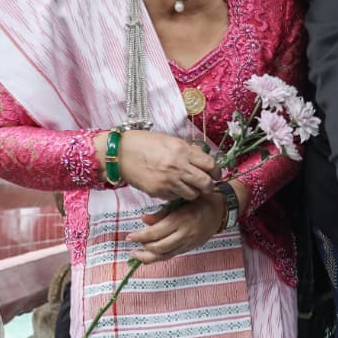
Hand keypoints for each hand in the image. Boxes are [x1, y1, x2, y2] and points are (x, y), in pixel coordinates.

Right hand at [97, 130, 217, 200]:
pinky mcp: (159, 192)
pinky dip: (177, 194)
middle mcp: (178, 166)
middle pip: (205, 183)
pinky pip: (176, 197)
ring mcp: (168, 181)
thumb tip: (203, 157)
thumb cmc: (144, 144)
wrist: (120, 154)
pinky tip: (172, 187)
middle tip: (207, 185)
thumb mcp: (169, 141)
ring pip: (192, 194)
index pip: (210, 164)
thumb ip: (187, 150)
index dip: (216, 171)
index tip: (216, 173)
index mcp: (182, 150)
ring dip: (194, 192)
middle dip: (209, 186)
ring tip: (188, 186)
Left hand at [127, 191, 224, 262]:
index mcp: (181, 219)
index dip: (140, 236)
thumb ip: (162, 212)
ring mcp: (188, 243)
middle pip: (158, 247)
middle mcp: (184, 234)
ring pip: (165, 255)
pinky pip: (172, 255)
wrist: (220, 211)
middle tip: (132, 243)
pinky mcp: (190, 248)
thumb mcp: (180, 201)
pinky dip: (160, 257)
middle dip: (142, 247)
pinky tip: (151, 255)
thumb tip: (144, 219)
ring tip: (137, 254)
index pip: (155, 233)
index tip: (129, 236)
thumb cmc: (200, 201)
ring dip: (148, 257)